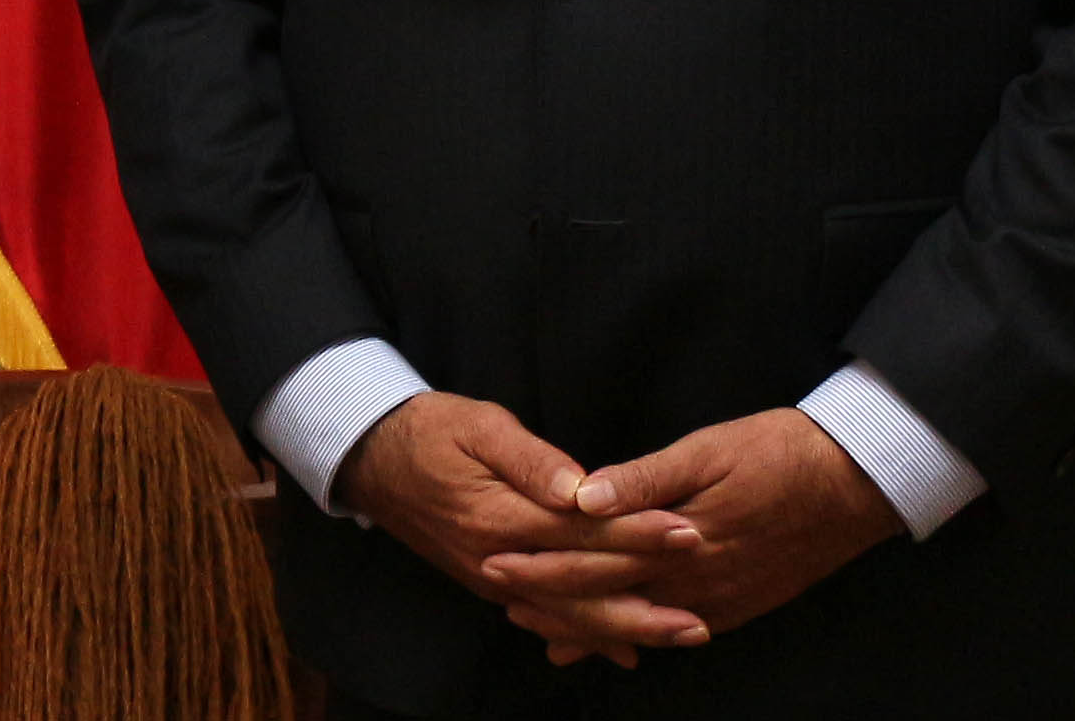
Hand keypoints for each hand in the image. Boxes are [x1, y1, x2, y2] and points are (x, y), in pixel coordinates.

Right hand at [336, 392, 706, 667]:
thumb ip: (532, 460)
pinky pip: (548, 615)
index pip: (583, 530)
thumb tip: (580, 488)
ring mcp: (494, 578)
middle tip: (701, 606)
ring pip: (569, 613)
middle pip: (583, 587)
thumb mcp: (480, 426)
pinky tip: (626, 649)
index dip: (638, 533)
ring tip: (681, 634)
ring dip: (627, 627)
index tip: (687, 532)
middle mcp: (499, 559)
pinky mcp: (491, 582)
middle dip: (646, 595)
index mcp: (501, 516)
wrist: (373, 460)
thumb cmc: (431, 431)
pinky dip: (587, 634)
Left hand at [485, 409, 897, 661]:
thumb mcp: (707, 450)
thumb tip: (582, 494)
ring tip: (545, 636)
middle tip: (500, 599)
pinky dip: (641, 637)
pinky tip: (621, 644)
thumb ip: (644, 478)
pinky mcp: (738, 606)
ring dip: (590, 628)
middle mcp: (693, 582)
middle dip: (551, 602)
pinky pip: (677, 632)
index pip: (593, 559)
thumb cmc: (778, 453)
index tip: (496, 562)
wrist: (854, 484)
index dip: (542, 564)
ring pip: (639, 624)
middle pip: (608, 599)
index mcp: (677, 539)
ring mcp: (717, 601)